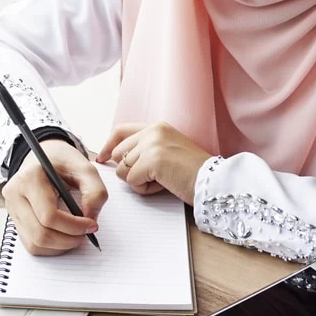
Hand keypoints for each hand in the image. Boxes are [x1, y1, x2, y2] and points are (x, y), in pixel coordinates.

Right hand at [2, 140, 108, 255]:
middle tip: (87, 233)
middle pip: (40, 234)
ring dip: (60, 246)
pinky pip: (31, 244)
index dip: (74, 226)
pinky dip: (51, 247)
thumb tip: (91, 218)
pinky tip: (64, 236)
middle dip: (68, 240)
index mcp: (29, 178)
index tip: (92, 224)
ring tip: (77, 235)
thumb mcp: (85, 167)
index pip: (49, 216)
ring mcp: (12, 209)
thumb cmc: (63, 161)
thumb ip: (95, 191)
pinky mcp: (15, 220)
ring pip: (35, 243)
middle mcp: (15, 194)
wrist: (45, 157)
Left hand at [96, 122, 211, 204]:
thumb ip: (144, 149)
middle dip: (129, 171)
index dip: (107, 145)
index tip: (101, 158)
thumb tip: (114, 159)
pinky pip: (132, 181)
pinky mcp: (153, 160)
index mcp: (157, 126)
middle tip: (153, 177)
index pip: (120, 131)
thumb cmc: (193, 172)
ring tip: (162, 180)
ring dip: (138, 181)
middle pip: (117, 154)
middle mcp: (153, 131)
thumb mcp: (167, 151)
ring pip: (123, 170)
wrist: (214, 181)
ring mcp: (152, 144)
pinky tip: (163, 185)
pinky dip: (145, 189)